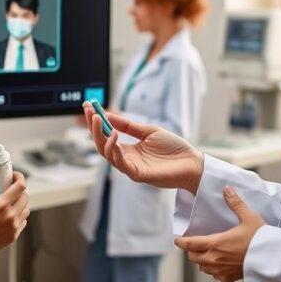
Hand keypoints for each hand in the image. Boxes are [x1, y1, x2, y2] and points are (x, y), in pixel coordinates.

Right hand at [0, 167, 29, 260]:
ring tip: (8, 203)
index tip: (13, 176)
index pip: (20, 186)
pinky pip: (23, 222)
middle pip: (25, 197)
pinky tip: (7, 215)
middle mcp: (10, 216)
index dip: (19, 177)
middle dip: (19, 190)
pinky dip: (18, 216)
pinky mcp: (13, 236)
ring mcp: (13, 227)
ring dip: (20, 204)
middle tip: (9, 189)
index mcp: (0, 205)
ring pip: (26, 210)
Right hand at [82, 101, 204, 193]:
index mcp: (128, 149)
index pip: (106, 136)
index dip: (96, 123)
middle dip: (94, 128)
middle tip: (90, 113)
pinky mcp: (137, 174)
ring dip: (100, 137)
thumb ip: (129, 126)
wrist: (192, 162)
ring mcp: (131, 167)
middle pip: (102, 145)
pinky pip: (120, 163)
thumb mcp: (149, 131)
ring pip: (107, 154)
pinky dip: (113, 149)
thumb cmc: (173, 148)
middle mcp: (126, 159)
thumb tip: (108, 114)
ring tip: (100, 120)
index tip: (88, 107)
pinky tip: (114, 135)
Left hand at [174, 186, 264, 281]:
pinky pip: (214, 275)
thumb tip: (226, 189)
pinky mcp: (229, 278)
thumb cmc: (260, 238)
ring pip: (202, 267)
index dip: (181, 242)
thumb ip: (235, 203)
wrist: (272, 259)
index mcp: (216, 243)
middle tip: (192, 244)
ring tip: (205, 253)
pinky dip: (212, 269)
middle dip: (191, 251)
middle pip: (193, 257)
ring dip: (201, 260)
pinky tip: (218, 263)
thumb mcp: (248, 217)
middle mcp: (215, 259)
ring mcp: (221, 270)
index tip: (177, 241)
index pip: (190, 244)